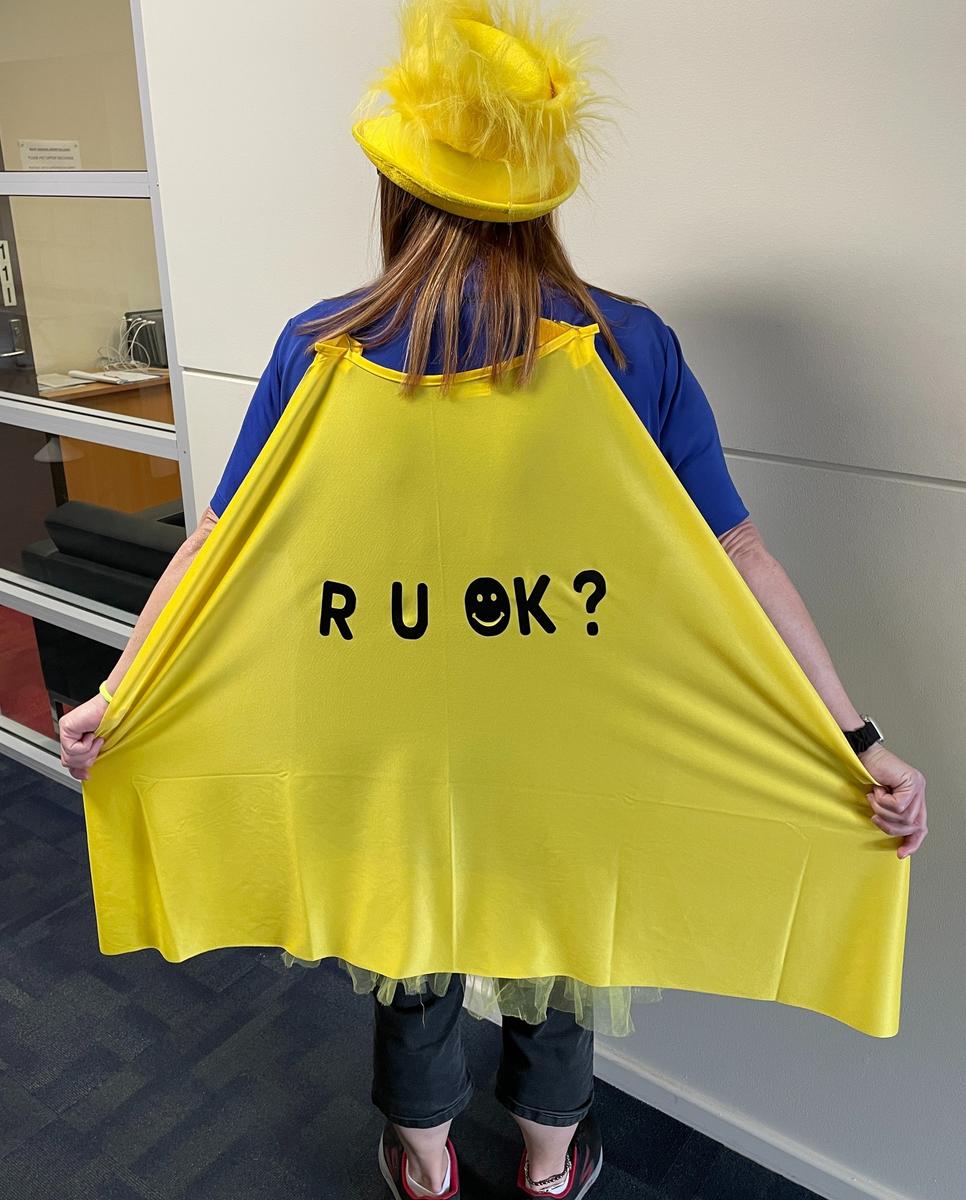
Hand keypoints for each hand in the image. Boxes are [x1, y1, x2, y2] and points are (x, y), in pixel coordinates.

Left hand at [58, 694, 108, 780]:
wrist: (113, 705)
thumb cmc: (110, 721)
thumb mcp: (98, 745)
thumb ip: (88, 757)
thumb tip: (83, 774)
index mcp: (73, 738)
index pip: (68, 760)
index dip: (77, 770)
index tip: (87, 775)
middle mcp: (66, 734)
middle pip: (67, 761)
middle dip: (85, 760)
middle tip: (97, 749)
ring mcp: (65, 730)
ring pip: (69, 757)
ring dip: (88, 752)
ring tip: (97, 740)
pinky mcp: (66, 727)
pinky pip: (73, 748)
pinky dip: (86, 745)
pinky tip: (92, 735)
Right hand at [858, 743, 926, 858]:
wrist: (862, 754)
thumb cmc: (867, 775)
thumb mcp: (880, 802)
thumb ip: (891, 815)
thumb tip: (896, 837)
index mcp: (914, 798)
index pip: (920, 827)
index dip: (912, 842)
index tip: (900, 853)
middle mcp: (919, 791)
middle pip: (913, 825)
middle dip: (891, 827)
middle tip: (875, 817)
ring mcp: (917, 786)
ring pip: (905, 816)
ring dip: (882, 811)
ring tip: (873, 798)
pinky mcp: (911, 782)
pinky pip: (898, 805)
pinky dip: (882, 801)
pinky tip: (876, 790)